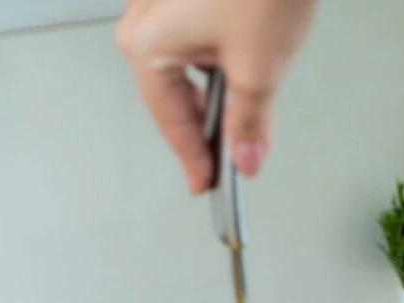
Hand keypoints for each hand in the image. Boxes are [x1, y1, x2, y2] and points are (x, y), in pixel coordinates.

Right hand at [115, 0, 317, 192]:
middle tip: (229, 160)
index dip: (194, 160)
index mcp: (146, 44)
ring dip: (214, 92)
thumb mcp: (260, 66)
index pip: (171, 121)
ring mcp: (160, 1)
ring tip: (246, 109)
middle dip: (204, 126)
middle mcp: (143, 20)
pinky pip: (193, 38)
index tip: (206, 184)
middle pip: (172, 94)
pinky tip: (243, 68)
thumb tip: (245, 157)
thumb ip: (250, 122)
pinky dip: (218, 60)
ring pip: (185, 67)